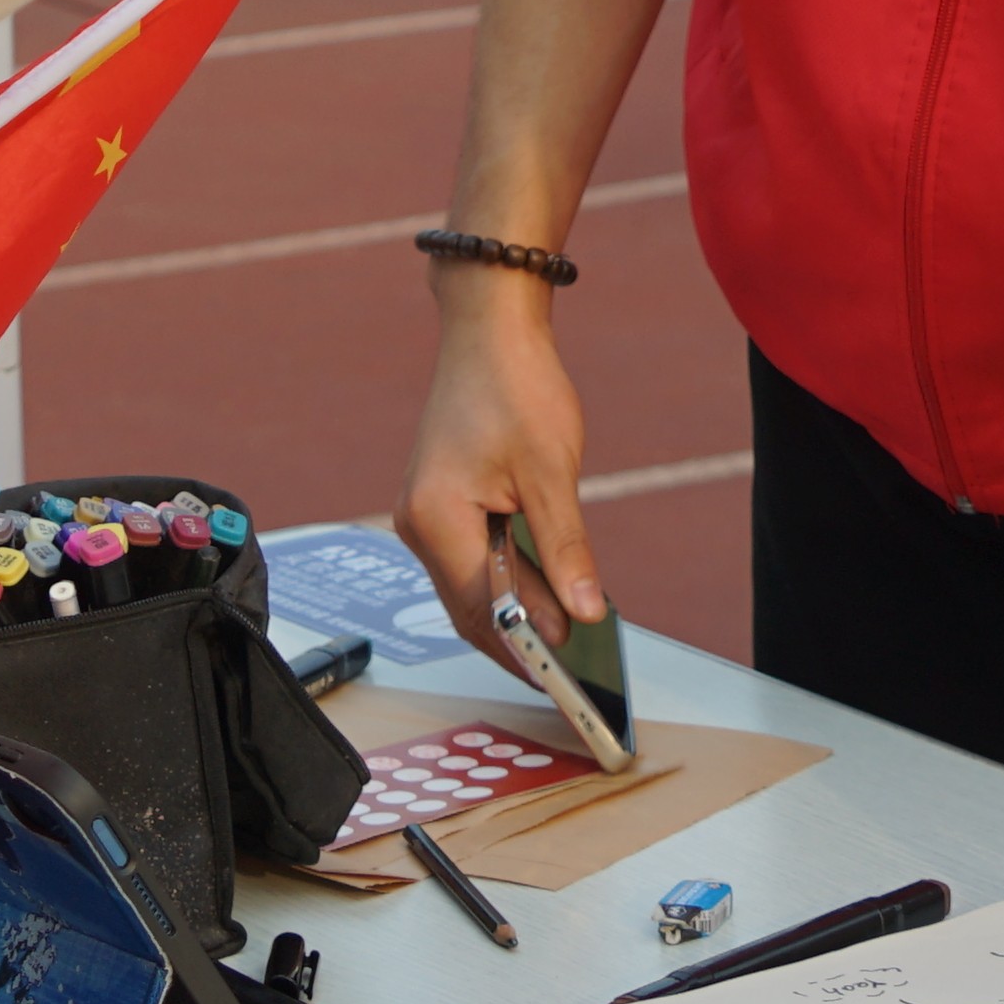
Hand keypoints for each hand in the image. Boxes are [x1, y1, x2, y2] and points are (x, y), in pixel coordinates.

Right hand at [396, 277, 603, 664]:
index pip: (481, 607)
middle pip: (469, 606)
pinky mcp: (438, 505)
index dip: (526, 644)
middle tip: (574, 669)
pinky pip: (469, 561)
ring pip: (469, 588)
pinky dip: (505, 582)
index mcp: (436, 518)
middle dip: (520, 638)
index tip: (568, 675)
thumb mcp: (552, 473)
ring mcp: (423, 515)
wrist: (490, 328)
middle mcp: (418, 523)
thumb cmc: (516, 385)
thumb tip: (585, 613)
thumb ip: (567, 551)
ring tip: (568, 637)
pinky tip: (545, 592)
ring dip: (515, 611)